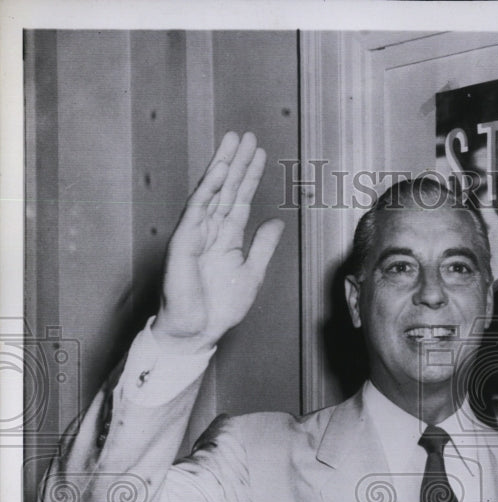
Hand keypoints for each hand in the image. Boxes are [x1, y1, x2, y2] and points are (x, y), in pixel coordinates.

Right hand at [151, 131, 283, 352]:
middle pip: (226, 188)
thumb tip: (275, 221)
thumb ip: (263, 246)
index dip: (250, 175)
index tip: (259, 153)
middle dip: (237, 162)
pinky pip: (197, 209)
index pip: (239, 198)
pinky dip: (209, 189)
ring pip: (211, 192)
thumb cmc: (219, 306)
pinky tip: (220, 170)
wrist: (199, 331)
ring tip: (233, 142)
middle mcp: (210, 230)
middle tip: (246, 135)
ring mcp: (196, 233)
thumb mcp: (252, 272)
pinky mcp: (185, 242)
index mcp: (226, 236)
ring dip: (223, 166)